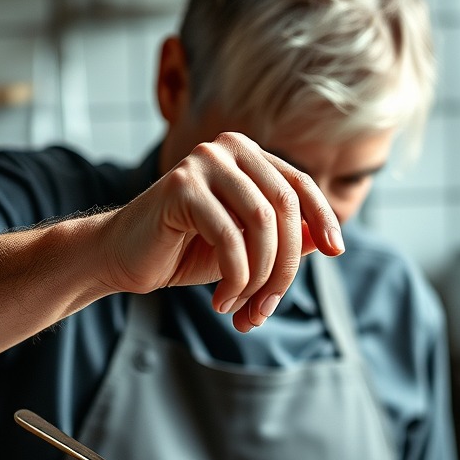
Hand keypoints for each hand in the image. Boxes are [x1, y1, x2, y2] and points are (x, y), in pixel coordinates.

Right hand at [96, 132, 342, 331]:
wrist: (122, 259)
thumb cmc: (184, 252)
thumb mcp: (246, 248)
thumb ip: (283, 238)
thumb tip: (326, 241)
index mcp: (247, 156)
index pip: (299, 185)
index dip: (323, 217)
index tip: (337, 251)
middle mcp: (228, 149)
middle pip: (284, 208)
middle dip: (285, 266)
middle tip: (266, 309)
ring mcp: (203, 163)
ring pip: (262, 224)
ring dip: (260, 278)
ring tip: (243, 310)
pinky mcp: (181, 187)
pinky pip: (230, 238)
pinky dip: (235, 279)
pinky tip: (221, 303)